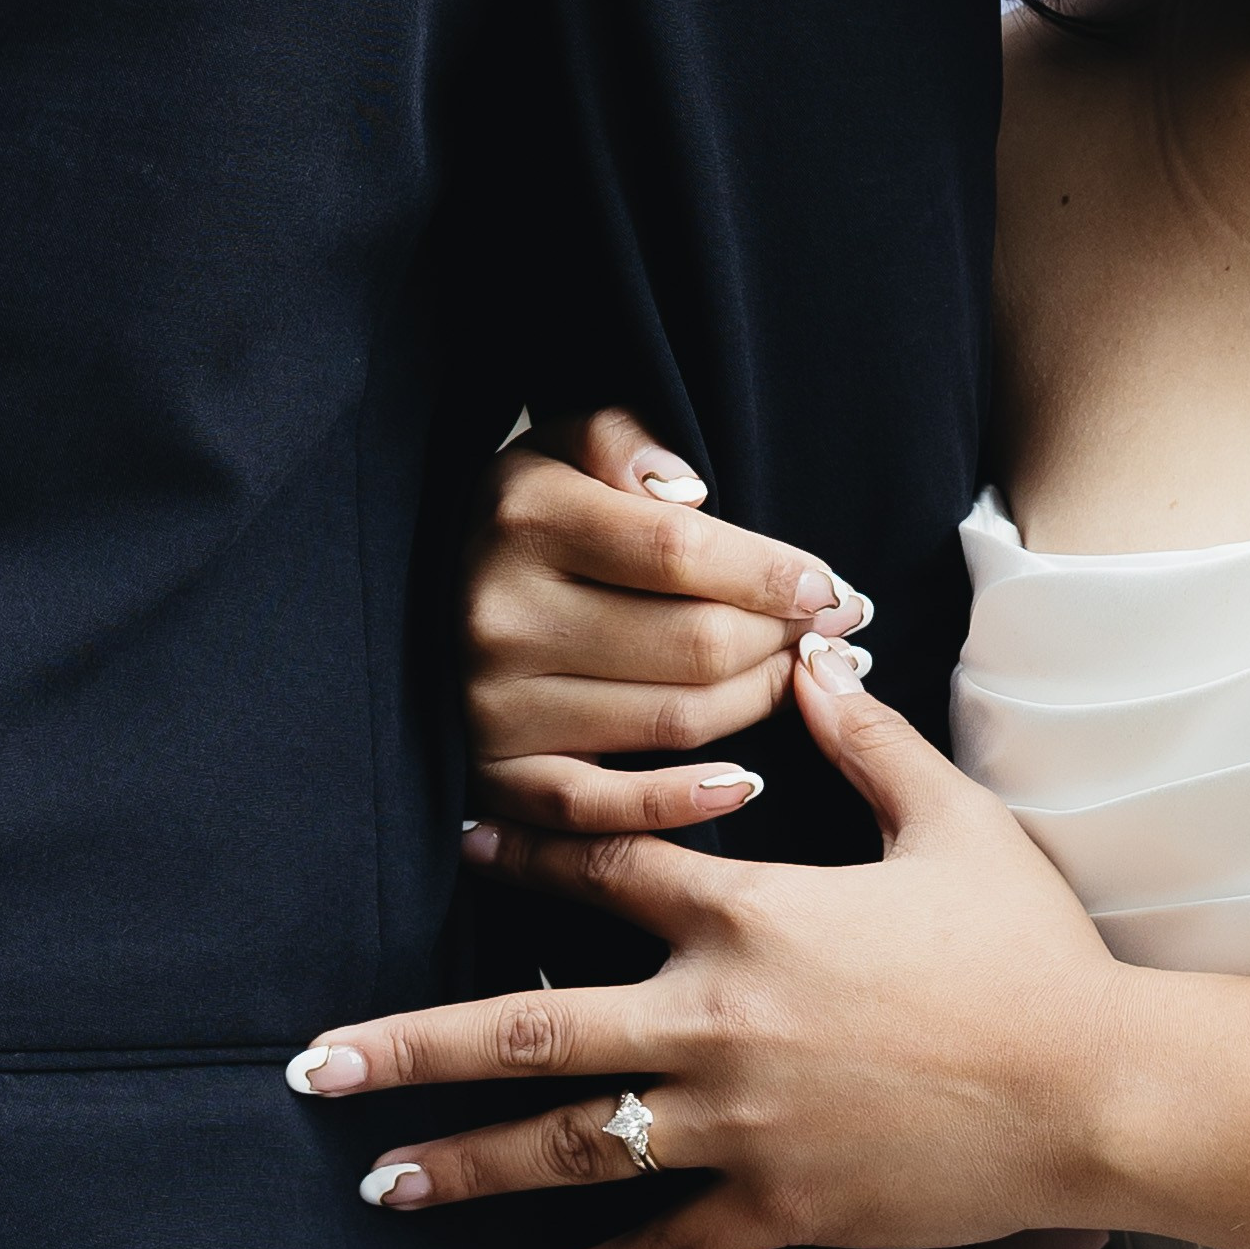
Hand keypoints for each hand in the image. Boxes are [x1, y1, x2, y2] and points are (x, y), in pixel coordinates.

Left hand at [285, 645, 1129, 1248]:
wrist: (1096, 1090)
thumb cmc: (1031, 954)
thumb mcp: (955, 825)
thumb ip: (869, 743)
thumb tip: (812, 658)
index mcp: (750, 917)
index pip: (602, 869)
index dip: (519, 851)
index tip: (452, 844)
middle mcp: (716, 1019)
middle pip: (528, 1024)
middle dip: (409, 1046)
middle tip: (311, 1069)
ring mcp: (738, 1123)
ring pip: (569, 1146)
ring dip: (464, 1163)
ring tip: (377, 1181)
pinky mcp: (779, 1205)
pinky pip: (667, 1245)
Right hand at [462, 407, 871, 834]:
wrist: (421, 600)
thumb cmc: (525, 523)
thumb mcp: (559, 448)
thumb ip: (620, 439)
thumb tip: (686, 491)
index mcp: (525, 520)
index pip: (682, 552)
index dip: (774, 573)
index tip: (828, 588)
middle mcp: (502, 617)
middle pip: (695, 643)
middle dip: (781, 640)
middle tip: (827, 636)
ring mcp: (495, 707)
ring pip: (674, 721)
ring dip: (758, 705)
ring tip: (794, 680)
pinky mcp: (494, 779)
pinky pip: (604, 809)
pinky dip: (684, 803)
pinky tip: (744, 783)